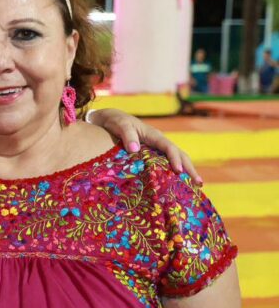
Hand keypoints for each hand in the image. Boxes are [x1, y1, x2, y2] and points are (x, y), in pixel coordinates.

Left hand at [87, 108, 201, 182]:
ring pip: (176, 159)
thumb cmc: (115, 121)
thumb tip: (135, 148)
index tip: (179, 172)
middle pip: (179, 154)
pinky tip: (176, 186)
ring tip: (195, 187)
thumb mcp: (120, 125)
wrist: (108, 119)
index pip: (169, 147)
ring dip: (186, 172)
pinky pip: (165, 164)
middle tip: (199, 183)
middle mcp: (159, 142)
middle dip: (189, 168)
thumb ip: (127, 135)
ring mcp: (156, 149)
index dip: (175, 159)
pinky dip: (173, 174)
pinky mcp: (151, 155)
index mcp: (154, 135)